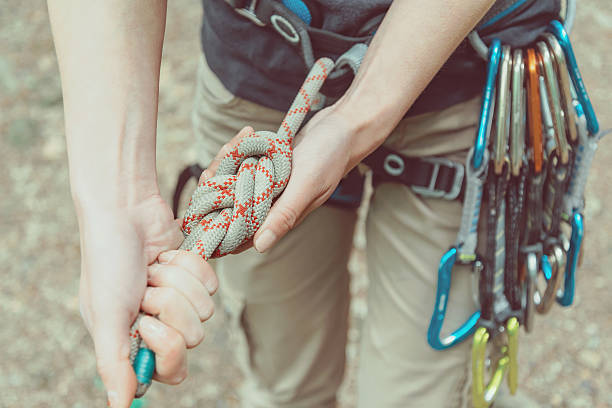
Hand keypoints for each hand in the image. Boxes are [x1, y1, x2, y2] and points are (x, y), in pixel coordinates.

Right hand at [77, 195, 216, 406]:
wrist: (124, 210)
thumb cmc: (107, 260)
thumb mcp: (105, 314)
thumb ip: (114, 362)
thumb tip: (120, 407)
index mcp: (132, 339)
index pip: (171, 369)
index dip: (166, 348)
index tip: (144, 323)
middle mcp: (157, 323)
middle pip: (192, 338)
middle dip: (169, 305)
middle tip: (145, 289)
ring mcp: (179, 299)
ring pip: (205, 310)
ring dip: (176, 282)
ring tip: (152, 269)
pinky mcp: (194, 276)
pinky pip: (211, 284)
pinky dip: (189, 265)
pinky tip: (166, 256)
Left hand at [201, 108, 376, 254]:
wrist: (345, 127)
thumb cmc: (329, 156)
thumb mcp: (306, 185)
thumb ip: (284, 214)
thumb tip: (260, 247)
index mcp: (281, 217)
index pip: (241, 233)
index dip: (219, 222)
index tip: (208, 199)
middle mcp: (272, 205)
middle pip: (230, 207)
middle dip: (218, 186)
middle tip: (218, 165)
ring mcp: (269, 186)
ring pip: (233, 183)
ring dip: (227, 164)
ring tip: (235, 143)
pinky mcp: (269, 168)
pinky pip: (243, 165)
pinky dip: (239, 151)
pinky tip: (246, 135)